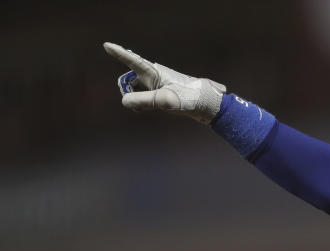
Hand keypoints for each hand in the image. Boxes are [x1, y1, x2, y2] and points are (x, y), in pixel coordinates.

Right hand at [103, 42, 225, 123]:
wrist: (206, 105)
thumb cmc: (188, 99)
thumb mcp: (165, 100)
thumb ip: (143, 100)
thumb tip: (124, 101)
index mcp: (155, 72)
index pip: (133, 61)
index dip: (119, 53)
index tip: (106, 45)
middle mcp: (154, 76)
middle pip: (129, 79)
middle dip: (126, 89)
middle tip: (135, 103)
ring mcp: (157, 85)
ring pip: (135, 90)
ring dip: (134, 99)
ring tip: (144, 109)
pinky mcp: (160, 93)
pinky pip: (142, 97)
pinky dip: (140, 103)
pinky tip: (145, 110)